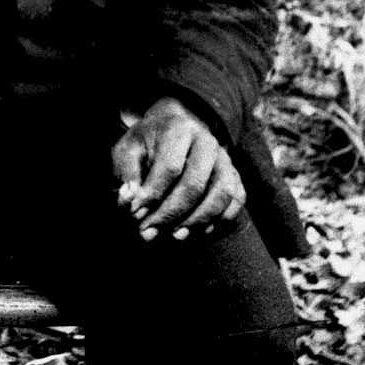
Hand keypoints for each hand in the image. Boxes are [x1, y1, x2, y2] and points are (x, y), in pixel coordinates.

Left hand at [111, 98, 244, 239]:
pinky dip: (221, 219)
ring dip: (198, 220)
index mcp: (179, 129)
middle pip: (195, 184)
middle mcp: (207, 142)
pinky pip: (237, 199)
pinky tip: (199, 231)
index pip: (170, 167)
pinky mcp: (234, 174)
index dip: (152, 194)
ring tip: (175, 235)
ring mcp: (225, 159)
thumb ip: (127, 173)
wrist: (174, 129)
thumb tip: (129, 199)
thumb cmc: (147, 143)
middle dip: (171, 213)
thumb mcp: (128, 150)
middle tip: (149, 231)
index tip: (134, 213)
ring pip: (221, 194)